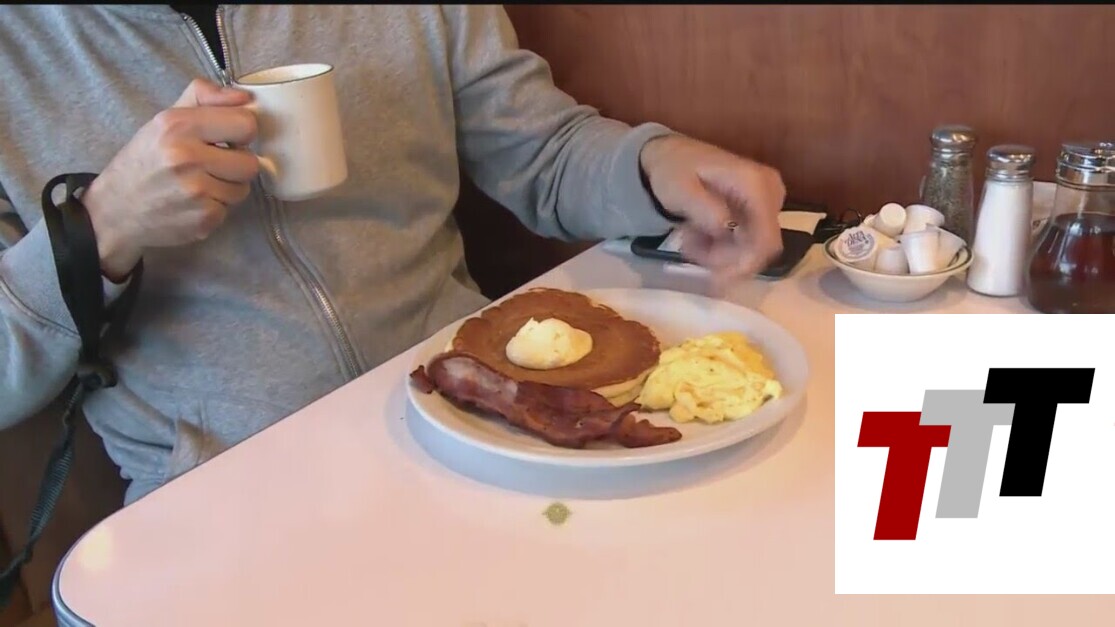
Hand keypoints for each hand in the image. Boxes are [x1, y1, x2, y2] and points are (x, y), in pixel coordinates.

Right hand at [82, 79, 259, 279]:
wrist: (114, 211)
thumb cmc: (144, 162)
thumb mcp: (165, 120)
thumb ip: (203, 98)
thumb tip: (244, 97)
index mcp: (178, 125)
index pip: (246, 124)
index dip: (240, 132)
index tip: (227, 139)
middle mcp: (187, 157)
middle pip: (250, 162)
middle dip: (236, 165)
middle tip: (213, 166)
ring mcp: (196, 191)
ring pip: (243, 188)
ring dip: (227, 188)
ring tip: (200, 185)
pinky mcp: (203, 219)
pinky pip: (230, 210)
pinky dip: (215, 208)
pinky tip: (193, 204)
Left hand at [640, 134, 785, 282]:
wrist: (672, 156)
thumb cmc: (674, 170)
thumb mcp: (680, 189)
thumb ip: (704, 210)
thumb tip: (726, 229)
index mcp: (756, 183)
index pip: (766, 237)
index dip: (745, 264)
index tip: (716, 278)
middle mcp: (771, 192)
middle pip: (761, 247)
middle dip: (726, 259)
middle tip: (690, 250)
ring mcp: (769, 202)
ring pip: (754, 248)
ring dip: (722, 254)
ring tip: (690, 240)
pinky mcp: (761, 211)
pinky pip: (749, 241)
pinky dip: (724, 247)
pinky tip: (701, 238)